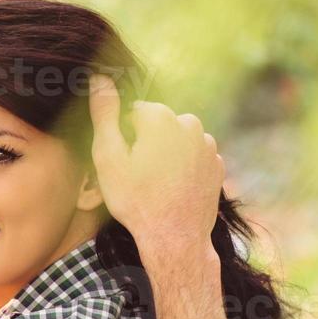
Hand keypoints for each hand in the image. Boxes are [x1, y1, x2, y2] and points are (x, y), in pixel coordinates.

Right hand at [88, 75, 225, 252]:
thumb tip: (100, 78)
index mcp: (161, 119)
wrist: (175, 240)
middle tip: (137, 176)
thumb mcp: (108, 158)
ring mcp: (207, 146)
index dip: (124, 136)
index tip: (122, 161)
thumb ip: (104, 114)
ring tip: (155, 185)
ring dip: (166, 155)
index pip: (135, 113)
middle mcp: (190, 125)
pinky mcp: (217, 166)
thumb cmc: (136, 201)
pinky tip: (173, 190)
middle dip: (147, 143)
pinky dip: (183, 168)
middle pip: (159, 125)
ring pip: (178, 140)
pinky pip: (194, 158)